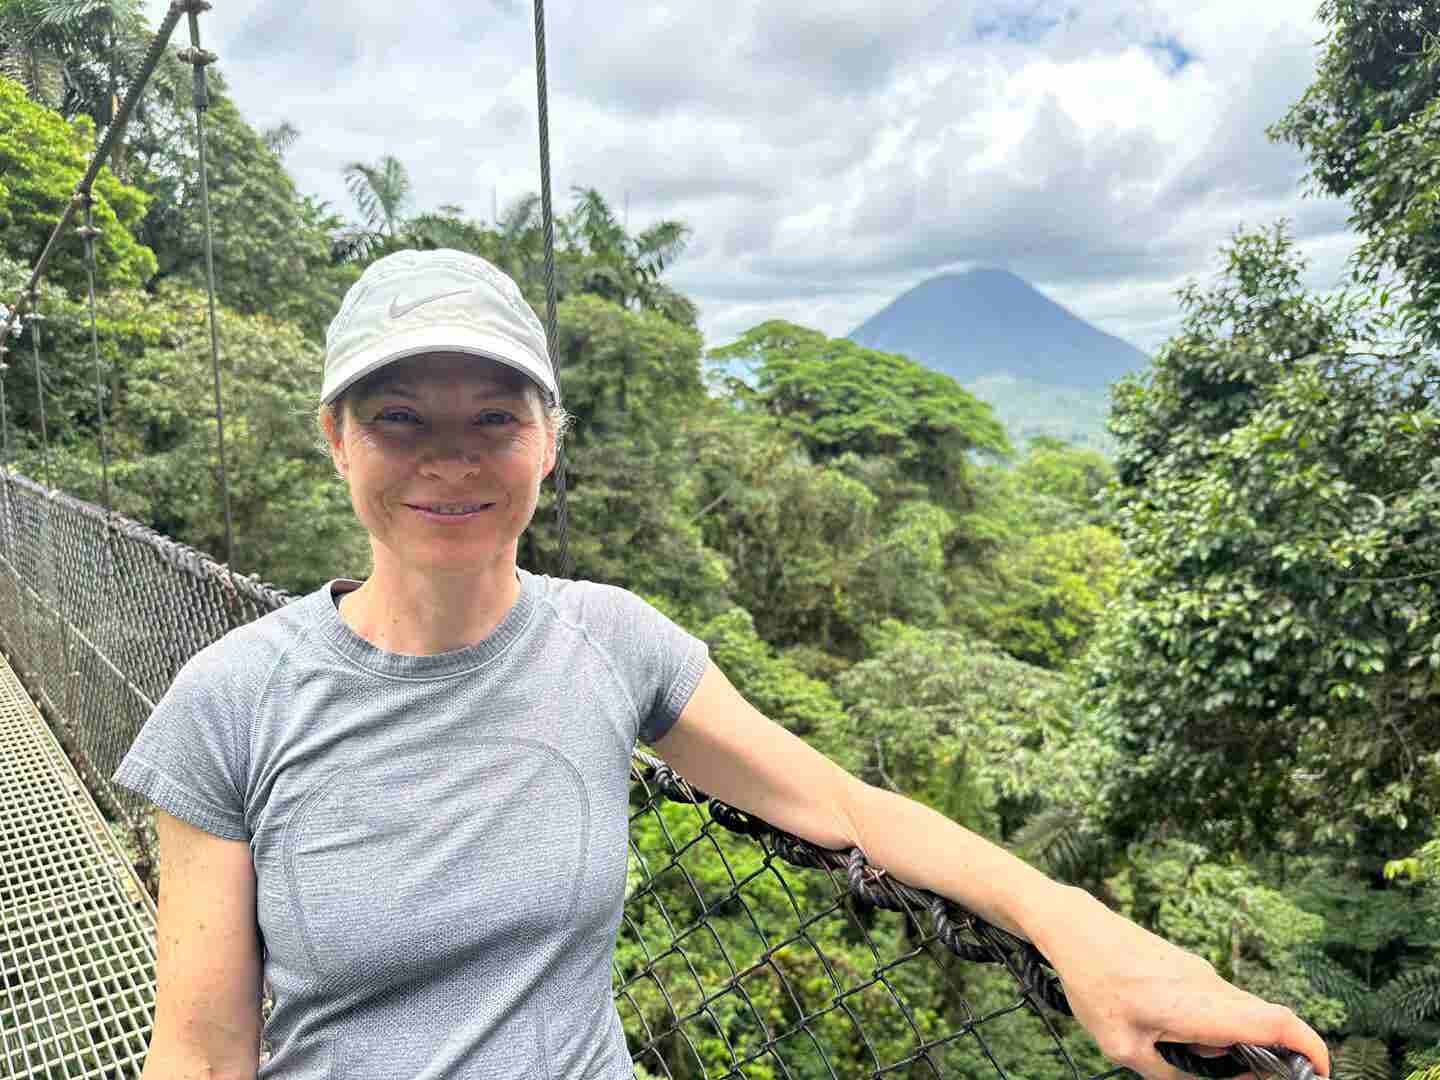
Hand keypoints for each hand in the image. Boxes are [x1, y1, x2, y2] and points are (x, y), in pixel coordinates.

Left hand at [1032, 889, 1329, 1079]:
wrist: (1074, 928)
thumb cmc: (1094, 985)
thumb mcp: (1124, 1048)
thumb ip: (1171, 1074)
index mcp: (1200, 1006)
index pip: (1276, 1023)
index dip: (1310, 1049)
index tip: (1320, 1073)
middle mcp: (1210, 985)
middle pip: (1263, 1024)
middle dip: (1265, 1059)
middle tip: (1238, 1077)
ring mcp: (1200, 972)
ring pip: (1234, 1015)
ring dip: (1225, 1043)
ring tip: (1179, 1051)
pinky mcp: (1188, 966)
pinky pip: (1214, 1002)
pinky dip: (1207, 1025)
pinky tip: (1167, 1030)